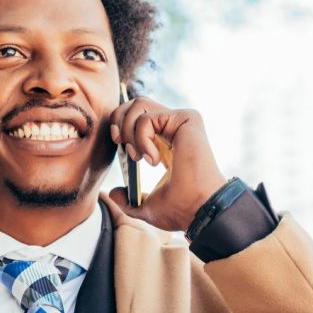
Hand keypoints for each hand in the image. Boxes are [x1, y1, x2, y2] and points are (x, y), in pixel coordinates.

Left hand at [106, 96, 225, 231]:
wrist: (198, 210)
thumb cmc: (180, 210)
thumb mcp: (146, 206)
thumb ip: (128, 199)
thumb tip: (113, 193)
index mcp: (165, 143)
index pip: (138, 118)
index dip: (120, 125)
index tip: (120, 148)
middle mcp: (174, 128)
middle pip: (136, 103)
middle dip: (119, 119)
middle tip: (120, 143)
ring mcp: (181, 121)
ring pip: (139, 104)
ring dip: (128, 130)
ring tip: (138, 156)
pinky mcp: (187, 118)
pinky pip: (147, 118)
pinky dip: (141, 139)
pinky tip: (153, 160)